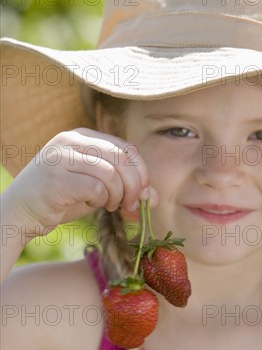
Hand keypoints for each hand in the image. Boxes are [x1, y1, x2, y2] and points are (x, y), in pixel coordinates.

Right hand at [4, 128, 158, 236]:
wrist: (21, 213)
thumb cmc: (61, 199)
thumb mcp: (97, 190)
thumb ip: (124, 188)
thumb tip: (154, 197)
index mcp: (82, 136)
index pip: (126, 148)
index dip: (141, 172)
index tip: (141, 193)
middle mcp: (71, 141)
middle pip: (122, 158)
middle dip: (134, 185)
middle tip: (129, 204)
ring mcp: (62, 157)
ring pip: (111, 174)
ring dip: (117, 196)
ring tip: (109, 205)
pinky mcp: (57, 179)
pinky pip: (96, 188)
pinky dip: (101, 201)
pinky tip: (94, 205)